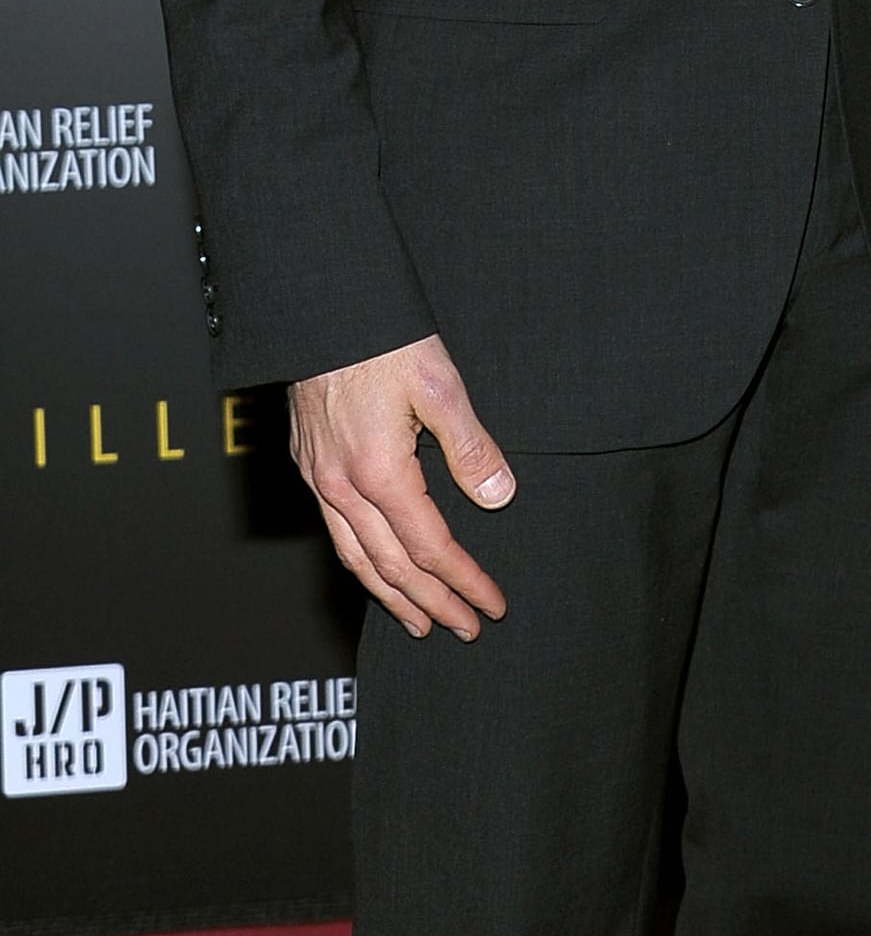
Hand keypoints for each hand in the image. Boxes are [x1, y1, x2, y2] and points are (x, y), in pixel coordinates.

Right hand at [288, 335, 514, 641]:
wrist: (320, 306)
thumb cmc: (381, 338)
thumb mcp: (440, 384)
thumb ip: (470, 446)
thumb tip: (497, 496)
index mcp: (379, 472)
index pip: (431, 548)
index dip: (464, 581)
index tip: (491, 605)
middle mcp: (341, 485)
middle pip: (392, 566)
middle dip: (431, 603)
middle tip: (464, 629)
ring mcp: (318, 477)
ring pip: (355, 557)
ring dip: (391, 596)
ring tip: (418, 620)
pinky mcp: (309, 463)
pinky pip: (336, 532)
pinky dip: (361, 562)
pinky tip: (376, 566)